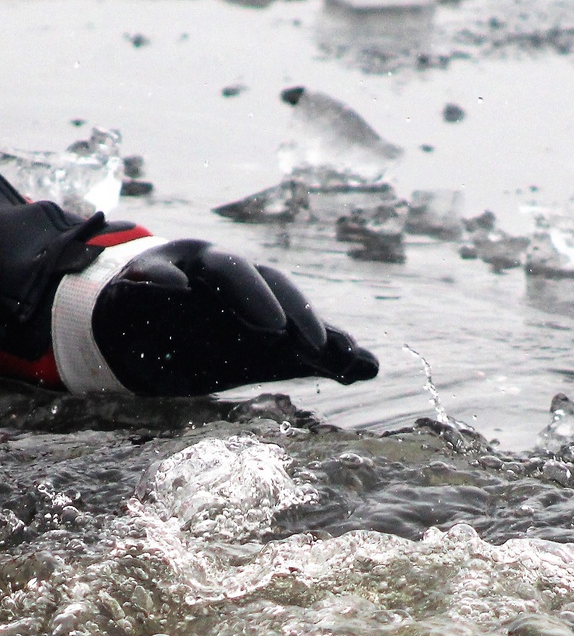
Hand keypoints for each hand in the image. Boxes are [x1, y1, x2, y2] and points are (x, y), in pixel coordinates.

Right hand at [92, 239, 378, 395]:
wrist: (136, 338)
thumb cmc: (209, 341)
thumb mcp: (263, 357)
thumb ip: (314, 359)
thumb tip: (375, 368)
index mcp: (257, 291)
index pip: (293, 305)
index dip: (320, 327)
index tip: (351, 358)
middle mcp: (227, 272)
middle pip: (265, 279)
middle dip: (291, 309)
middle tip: (313, 343)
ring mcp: (186, 268)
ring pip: (222, 267)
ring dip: (248, 292)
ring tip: (271, 325)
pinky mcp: (141, 277)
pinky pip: (151, 272)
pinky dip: (163, 277)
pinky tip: (174, 289)